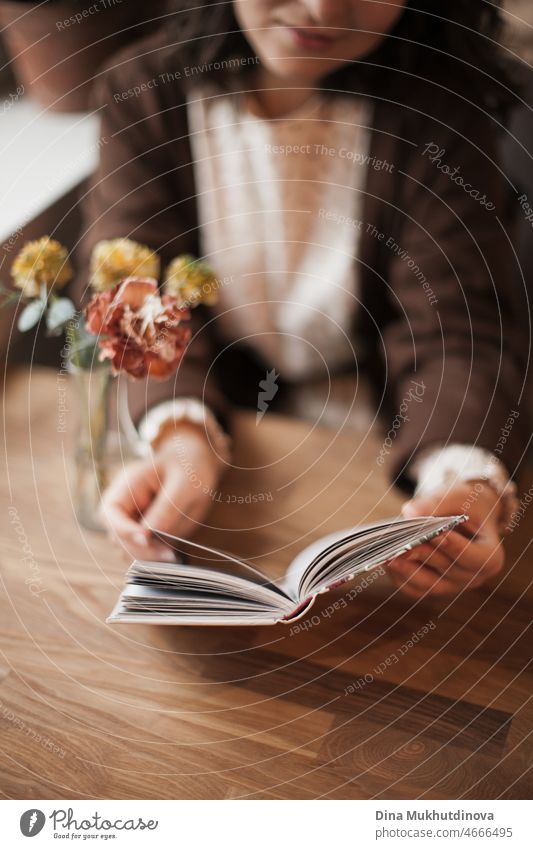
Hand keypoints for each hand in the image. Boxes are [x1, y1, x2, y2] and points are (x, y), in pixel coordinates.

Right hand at [101, 422, 223, 560]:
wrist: (197, 465)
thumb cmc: (188, 466)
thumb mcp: (184, 483)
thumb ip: (166, 508)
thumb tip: (148, 535)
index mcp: (125, 487)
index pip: (110, 513)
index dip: (124, 529)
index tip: (147, 538)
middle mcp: (123, 507)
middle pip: (118, 538)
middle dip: (141, 549)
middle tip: (169, 555)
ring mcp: (132, 523)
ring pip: (129, 551)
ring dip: (148, 557)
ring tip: (174, 556)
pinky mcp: (146, 535)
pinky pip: (144, 554)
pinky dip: (156, 559)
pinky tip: (175, 556)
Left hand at [387, 482, 503, 597]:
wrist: (460, 515)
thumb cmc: (463, 504)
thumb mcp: (456, 497)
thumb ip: (436, 503)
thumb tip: (410, 513)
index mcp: (490, 556)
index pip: (475, 558)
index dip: (456, 548)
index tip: (437, 535)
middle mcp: (474, 577)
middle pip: (448, 570)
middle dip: (424, 555)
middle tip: (402, 544)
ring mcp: (453, 586)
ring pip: (429, 585)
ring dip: (407, 570)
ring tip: (388, 555)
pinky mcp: (433, 587)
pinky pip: (415, 589)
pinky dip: (400, 576)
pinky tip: (386, 560)